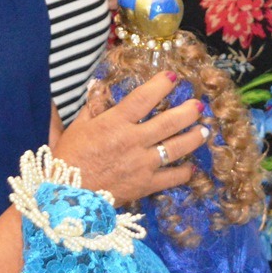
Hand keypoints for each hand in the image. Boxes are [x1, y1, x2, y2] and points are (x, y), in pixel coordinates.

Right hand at [57, 70, 207, 205]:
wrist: (68, 195)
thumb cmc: (70, 157)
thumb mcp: (78, 126)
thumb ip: (93, 105)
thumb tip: (99, 84)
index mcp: (115, 123)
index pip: (144, 98)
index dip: (160, 85)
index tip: (172, 76)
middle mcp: (133, 141)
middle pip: (169, 122)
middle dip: (188, 111)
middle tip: (198, 105)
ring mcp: (142, 164)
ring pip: (176, 148)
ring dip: (194, 138)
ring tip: (204, 131)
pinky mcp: (146, 185)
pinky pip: (172, 178)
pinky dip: (184, 173)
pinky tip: (190, 167)